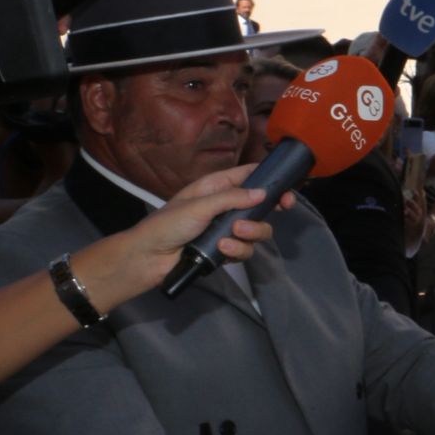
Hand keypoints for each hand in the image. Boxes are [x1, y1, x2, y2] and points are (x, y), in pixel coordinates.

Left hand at [117, 163, 293, 285]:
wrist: (148, 258)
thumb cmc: (168, 224)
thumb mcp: (199, 205)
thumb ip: (232, 198)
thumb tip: (263, 192)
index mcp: (216, 187)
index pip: (249, 176)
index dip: (270, 179)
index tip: (286, 188)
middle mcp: (225, 206)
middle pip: (261, 204)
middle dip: (269, 209)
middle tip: (281, 209)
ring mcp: (226, 230)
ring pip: (257, 230)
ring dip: (250, 233)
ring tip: (231, 236)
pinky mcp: (225, 251)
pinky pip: (245, 250)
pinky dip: (237, 251)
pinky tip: (221, 251)